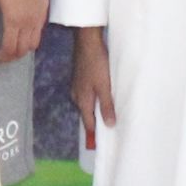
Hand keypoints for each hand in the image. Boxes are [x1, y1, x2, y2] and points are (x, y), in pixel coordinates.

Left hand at [0, 0, 47, 65]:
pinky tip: (21, 31)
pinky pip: (40, 30)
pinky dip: (31, 37)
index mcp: (14, 18)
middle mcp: (30, 20)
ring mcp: (40, 14)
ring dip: (23, 48)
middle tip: (1, 55)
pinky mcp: (45, 7)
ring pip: (35, 42)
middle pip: (24, 49)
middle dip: (12, 56)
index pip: (10, 48)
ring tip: (11, 45)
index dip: (2, 57)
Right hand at [68, 26, 114, 149]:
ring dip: (95, 110)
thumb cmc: (97, 64)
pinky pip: (86, 95)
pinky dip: (93, 99)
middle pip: (86, 114)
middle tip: (107, 131)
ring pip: (86, 104)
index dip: (94, 134)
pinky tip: (101, 97)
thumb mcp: (105, 86)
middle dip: (95, 122)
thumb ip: (107, 106)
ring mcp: (76, 86)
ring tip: (106, 115)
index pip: (88, 123)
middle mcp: (76, 95)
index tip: (100, 145)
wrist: (87, 41)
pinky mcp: (79, 78)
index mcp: (82, 100)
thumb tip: (109, 125)